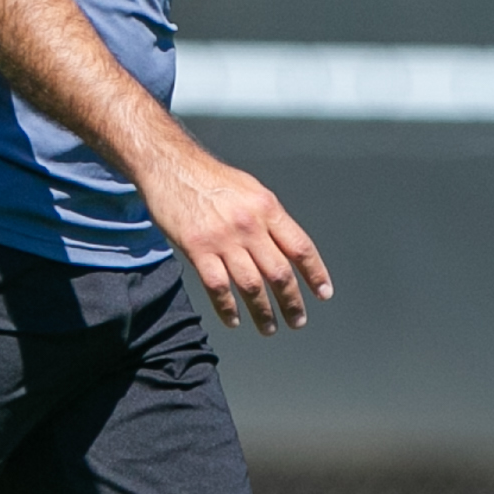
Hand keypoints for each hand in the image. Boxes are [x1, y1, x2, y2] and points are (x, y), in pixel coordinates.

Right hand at [142, 144, 332, 334]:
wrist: (170, 165)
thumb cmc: (210, 178)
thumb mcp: (251, 189)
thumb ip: (268, 218)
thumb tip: (286, 246)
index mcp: (267, 208)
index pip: (300, 247)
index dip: (315, 274)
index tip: (323, 293)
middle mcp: (250, 225)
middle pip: (279, 272)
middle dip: (291, 302)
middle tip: (297, 320)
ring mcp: (223, 238)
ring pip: (251, 285)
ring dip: (262, 312)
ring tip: (268, 327)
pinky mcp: (197, 248)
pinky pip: (218, 287)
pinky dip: (227, 308)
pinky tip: (234, 319)